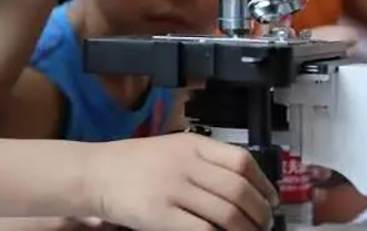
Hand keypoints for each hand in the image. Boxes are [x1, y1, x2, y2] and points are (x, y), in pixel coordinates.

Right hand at [90, 133, 278, 230]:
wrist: (95, 173)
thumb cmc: (133, 163)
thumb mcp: (171, 149)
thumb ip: (203, 161)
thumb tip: (244, 187)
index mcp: (191, 144)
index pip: (241, 161)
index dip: (264, 185)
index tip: (271, 201)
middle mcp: (185, 163)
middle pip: (239, 190)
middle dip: (260, 214)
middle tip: (263, 226)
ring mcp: (173, 189)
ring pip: (227, 215)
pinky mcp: (160, 215)